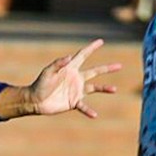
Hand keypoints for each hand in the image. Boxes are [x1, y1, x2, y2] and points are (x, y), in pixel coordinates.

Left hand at [0, 39, 121, 118]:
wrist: (35, 101)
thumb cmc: (40, 84)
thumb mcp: (48, 72)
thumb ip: (58, 64)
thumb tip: (70, 57)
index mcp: (70, 68)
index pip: (83, 56)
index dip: (91, 48)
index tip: (101, 41)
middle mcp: (76, 78)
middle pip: (95, 71)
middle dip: (107, 68)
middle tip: (119, 65)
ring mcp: (76, 90)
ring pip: (94, 88)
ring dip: (104, 88)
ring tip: (114, 89)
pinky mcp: (74, 102)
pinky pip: (84, 106)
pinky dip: (89, 111)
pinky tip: (95, 115)